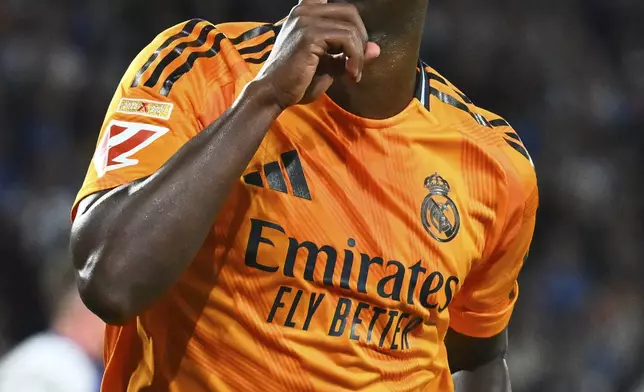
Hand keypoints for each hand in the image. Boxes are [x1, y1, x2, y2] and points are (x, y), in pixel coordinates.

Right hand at [255, 0, 380, 108]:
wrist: (274, 94)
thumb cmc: (298, 81)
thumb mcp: (330, 65)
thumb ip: (349, 54)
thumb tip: (376, 48)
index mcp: (306, 12)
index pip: (338, 5)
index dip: (350, 19)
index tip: (354, 43)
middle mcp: (304, 10)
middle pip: (350, 12)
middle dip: (361, 39)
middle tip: (357, 64)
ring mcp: (306, 20)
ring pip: (351, 27)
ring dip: (358, 54)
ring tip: (353, 73)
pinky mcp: (310, 34)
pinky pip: (347, 39)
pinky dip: (355, 58)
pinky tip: (350, 74)